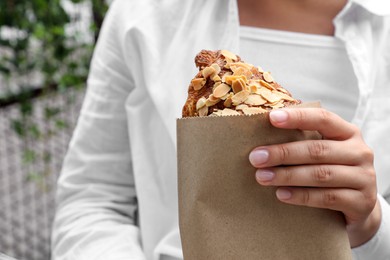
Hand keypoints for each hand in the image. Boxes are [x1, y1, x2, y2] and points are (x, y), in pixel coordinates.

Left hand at [249, 107, 380, 246]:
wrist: (359, 207)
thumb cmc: (331, 170)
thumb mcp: (324, 152)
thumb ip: (303, 140)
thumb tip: (261, 133)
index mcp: (348, 132)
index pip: (323, 119)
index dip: (298, 117)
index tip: (271, 118)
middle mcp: (360, 152)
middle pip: (317, 150)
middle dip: (283, 153)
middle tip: (256, 158)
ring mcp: (364, 178)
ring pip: (320, 174)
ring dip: (287, 175)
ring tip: (262, 177)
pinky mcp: (362, 202)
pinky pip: (327, 198)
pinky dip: (301, 196)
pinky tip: (281, 194)